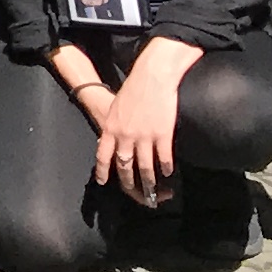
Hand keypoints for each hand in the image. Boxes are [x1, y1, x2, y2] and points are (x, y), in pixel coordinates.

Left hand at [93, 43, 193, 209]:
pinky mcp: (162, 134)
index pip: (103, 156)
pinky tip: (168, 172)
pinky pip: (163, 158)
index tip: (104, 182)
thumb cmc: (134, 89)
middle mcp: (125, 136)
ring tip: (154, 192)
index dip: (103, 171)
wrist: (151, 78)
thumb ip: (115, 126)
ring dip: (150, 181)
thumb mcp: (116, 108)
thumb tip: (117, 140)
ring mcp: (144, 137)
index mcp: (110, 128)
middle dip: (130, 183)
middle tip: (135, 193)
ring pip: (145, 167)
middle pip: (125, 166)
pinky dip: (166, 167)